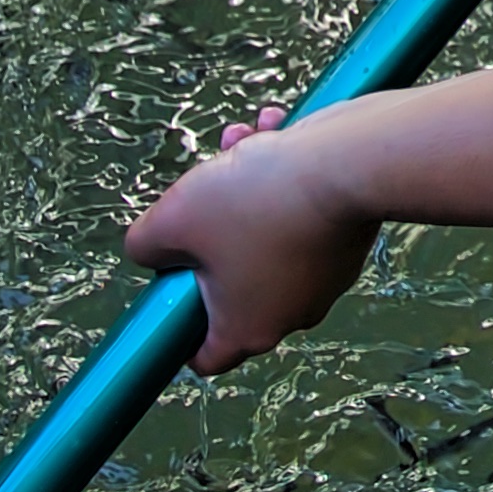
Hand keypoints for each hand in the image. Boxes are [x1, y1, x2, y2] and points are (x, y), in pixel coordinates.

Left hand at [127, 108, 385, 368]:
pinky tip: (275, 135)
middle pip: (229, 281)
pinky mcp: (344, 245)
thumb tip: (149, 251)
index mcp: (246, 329)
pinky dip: (284, 184)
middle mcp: (290, 315)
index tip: (172, 284)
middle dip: (210, 228)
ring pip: (262, 237)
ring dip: (246, 193)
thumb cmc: (254, 200)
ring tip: (241, 142)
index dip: (179, 328)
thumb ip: (145, 245)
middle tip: (204, 188)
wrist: (347, 165)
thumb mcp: (172, 218)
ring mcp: (323, 282)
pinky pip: (299, 219)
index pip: (205, 356)